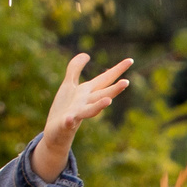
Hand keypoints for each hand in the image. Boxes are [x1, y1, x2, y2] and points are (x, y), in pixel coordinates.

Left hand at [33, 51, 134, 181]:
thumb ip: (75, 69)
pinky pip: (68, 122)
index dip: (117, 70)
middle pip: (102, 94)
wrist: (56, 132)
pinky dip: (69, 120)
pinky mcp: (65, 123)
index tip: (130, 60)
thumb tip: (86, 55)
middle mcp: (86, 102)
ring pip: (90, 110)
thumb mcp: (68, 84)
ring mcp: (77, 113)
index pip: (105, 79)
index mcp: (87, 92)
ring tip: (109, 101)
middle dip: (114, 89)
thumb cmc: (64, 108)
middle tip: (126, 82)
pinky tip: (69, 119)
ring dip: (99, 106)